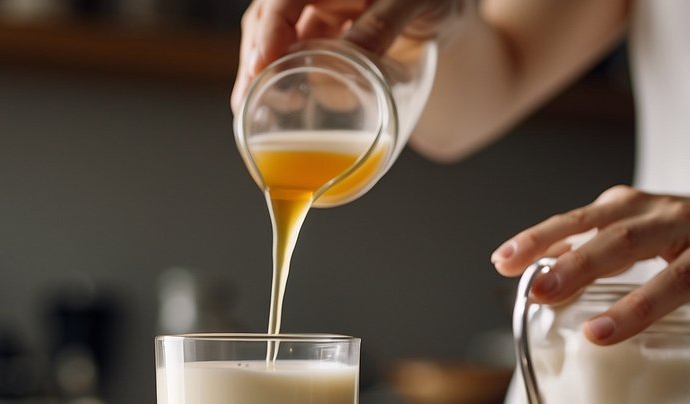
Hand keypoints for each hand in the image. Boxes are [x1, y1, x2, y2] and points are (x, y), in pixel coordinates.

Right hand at [232, 0, 460, 110]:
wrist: (443, 14)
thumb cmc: (435, 0)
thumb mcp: (415, 5)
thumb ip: (383, 24)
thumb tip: (349, 59)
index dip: (268, 29)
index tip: (262, 64)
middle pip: (268, 20)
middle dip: (254, 58)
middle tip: (246, 99)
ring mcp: (316, 15)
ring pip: (274, 40)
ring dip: (260, 73)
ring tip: (249, 107)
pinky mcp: (321, 40)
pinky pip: (293, 57)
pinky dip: (281, 81)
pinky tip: (279, 105)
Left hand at [491, 185, 689, 343]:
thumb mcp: (654, 240)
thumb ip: (609, 253)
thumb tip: (552, 277)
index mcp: (635, 207)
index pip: (579, 218)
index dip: (539, 237)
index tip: (502, 259)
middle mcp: (658, 211)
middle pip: (597, 228)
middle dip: (554, 252)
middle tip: (519, 277)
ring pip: (631, 247)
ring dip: (586, 271)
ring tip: (549, 299)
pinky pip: (677, 282)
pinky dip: (638, 306)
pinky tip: (607, 329)